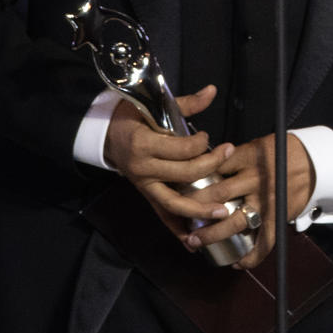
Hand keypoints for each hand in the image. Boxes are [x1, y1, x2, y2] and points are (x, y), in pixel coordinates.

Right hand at [104, 85, 234, 242]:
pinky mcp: (145, 195)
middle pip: (185, 174)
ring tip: (223, 212)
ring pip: (174, 203)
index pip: (181, 149)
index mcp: (145, 145)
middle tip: (228, 152)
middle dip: (211, 165)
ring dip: (199, 210)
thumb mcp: (154, 107)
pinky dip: (176, 230)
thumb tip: (212, 91)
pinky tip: (193, 242)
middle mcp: (144, 169)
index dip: (200, 143)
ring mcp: (144, 185)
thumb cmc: (131, 118)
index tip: (208, 136)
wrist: (104, 135)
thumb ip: (186, 104)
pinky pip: (162, 215)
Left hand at [185, 133, 316, 269]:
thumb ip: (234, 158)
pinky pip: (265, 241)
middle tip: (177, 216)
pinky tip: (237, 263)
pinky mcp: (278, 216)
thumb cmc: (284, 151)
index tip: (177, 187)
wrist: (317, 162)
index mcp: (248, 158)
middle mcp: (256, 179)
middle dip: (194, 208)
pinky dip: (252, 256)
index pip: (214, 167)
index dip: (193, 178)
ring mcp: (267, 200)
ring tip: (195, 243)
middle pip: (218, 195)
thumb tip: (207, 167)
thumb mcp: (257, 145)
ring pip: (235, 221)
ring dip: (212, 234)